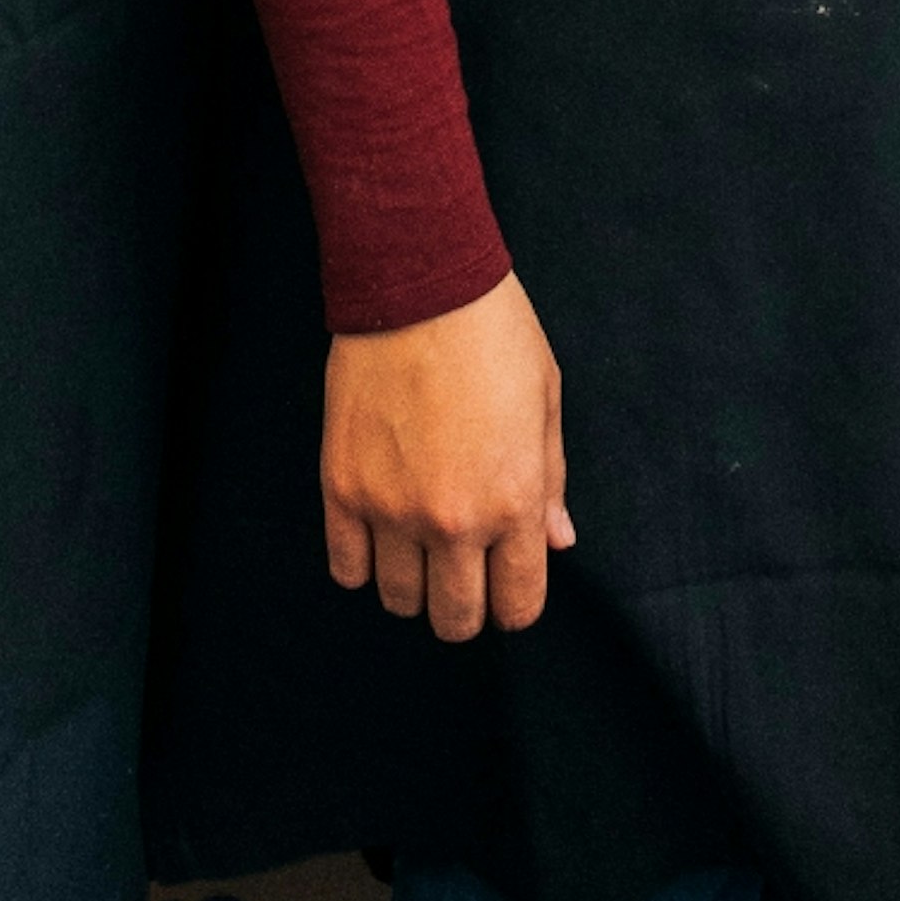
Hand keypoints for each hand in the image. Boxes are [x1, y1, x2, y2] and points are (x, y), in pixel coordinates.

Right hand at [321, 272, 571, 640]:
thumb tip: (556, 540)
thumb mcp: (545, 401)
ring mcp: (392, 508)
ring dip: (413, 583)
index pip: (517, 605)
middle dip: (464, 605)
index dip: (514, 600)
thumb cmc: (494, 333)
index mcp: (513, 501)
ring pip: (399, 600)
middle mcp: (453, 520)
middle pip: (455, 619)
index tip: (506, 581)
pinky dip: (363, 561)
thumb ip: (550, 482)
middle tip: (462, 569)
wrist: (419, 282)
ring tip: (418, 543)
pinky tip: (378, 530)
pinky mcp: (343, 487)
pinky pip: (346, 567)